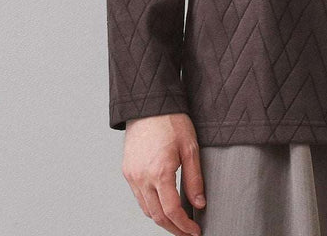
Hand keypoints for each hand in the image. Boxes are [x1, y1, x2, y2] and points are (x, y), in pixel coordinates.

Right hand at [123, 113, 205, 234]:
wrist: (149, 104)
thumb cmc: (171, 121)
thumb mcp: (190, 147)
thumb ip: (194, 179)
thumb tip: (199, 203)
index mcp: (160, 172)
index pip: (172, 211)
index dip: (184, 226)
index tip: (195, 232)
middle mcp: (142, 178)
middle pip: (157, 216)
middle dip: (173, 228)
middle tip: (187, 233)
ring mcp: (132, 176)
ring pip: (146, 209)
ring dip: (161, 219)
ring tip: (177, 222)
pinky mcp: (127, 171)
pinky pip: (139, 197)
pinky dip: (151, 206)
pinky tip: (162, 205)